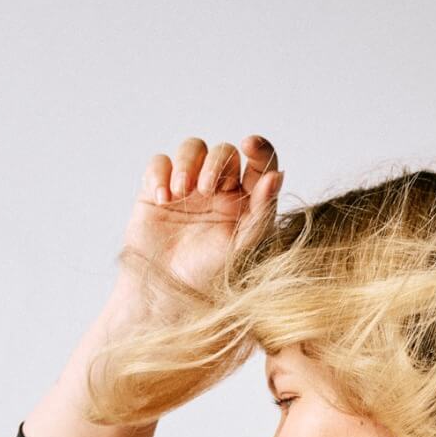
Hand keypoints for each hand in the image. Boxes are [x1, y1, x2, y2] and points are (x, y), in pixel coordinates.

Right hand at [119, 134, 284, 302]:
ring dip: (188, 163)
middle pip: (223, 151)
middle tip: (206, 189)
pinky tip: (163, 200)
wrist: (166, 292)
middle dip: (216, 163)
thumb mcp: (241, 246)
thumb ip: (261, 212)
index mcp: (244, 200)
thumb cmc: (208, 274)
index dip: (259, 148)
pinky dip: (160, 174)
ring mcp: (188, 186)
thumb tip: (277, 175)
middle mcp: (218, 188)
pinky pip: (160, 163)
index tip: (250, 145)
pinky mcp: (158, 189)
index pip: (258, 163)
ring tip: (181, 192)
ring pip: (192, 148)